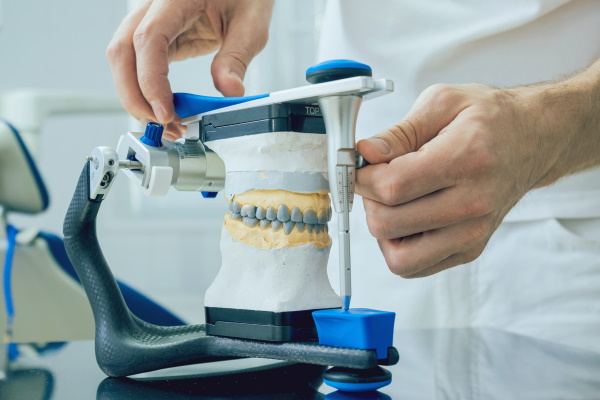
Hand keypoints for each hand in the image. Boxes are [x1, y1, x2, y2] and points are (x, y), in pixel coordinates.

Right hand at [107, 0, 273, 139]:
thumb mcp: (251, 24)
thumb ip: (237, 58)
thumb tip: (230, 92)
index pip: (149, 38)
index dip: (150, 80)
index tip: (165, 112)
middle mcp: (155, 5)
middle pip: (122, 51)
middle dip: (135, 96)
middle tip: (163, 125)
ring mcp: (151, 19)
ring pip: (124, 59)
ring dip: (139, 97)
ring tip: (168, 124)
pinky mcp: (157, 34)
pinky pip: (140, 63)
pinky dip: (147, 90)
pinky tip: (165, 109)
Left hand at [355, 80, 596, 277]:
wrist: (533, 140)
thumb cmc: (490, 119)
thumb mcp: (443, 102)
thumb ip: (399, 131)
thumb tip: (365, 153)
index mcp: (466, 159)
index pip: (392, 186)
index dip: (363, 178)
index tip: (362, 166)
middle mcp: (473, 203)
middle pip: (388, 224)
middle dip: (369, 201)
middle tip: (377, 181)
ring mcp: (473, 233)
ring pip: (399, 257)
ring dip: (383, 230)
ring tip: (394, 202)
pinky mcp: (470, 249)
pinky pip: (415, 266)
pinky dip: (400, 245)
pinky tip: (408, 217)